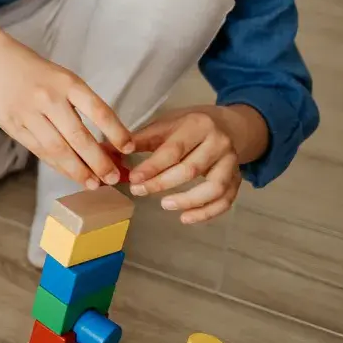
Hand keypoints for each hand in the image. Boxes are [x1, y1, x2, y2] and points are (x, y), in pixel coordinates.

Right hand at [0, 33, 132, 188]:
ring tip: (93, 183)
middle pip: (79, 137)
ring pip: (58, 150)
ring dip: (78, 171)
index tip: (129, 148)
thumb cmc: (33, 70)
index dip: (116, 132)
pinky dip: (57, 165)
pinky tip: (69, 174)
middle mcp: (49, 98)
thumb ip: (79, 104)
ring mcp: (29, 114)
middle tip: (113, 178)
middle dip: (99, 162)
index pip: (99, 110)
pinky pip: (40, 151)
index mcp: (67, 82)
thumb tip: (104, 140)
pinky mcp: (14, 126)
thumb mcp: (61, 77)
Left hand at [127, 106, 245, 222]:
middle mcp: (219, 143)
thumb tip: (104, 150)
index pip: (173, 150)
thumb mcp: (165, 124)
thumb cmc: (189, 127)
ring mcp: (231, 162)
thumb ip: (139, 140)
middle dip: (162, 184)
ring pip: (214, 188)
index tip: (133, 179)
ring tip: (164, 205)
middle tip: (139, 191)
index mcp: (198, 125)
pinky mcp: (237, 179)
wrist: (228, 126)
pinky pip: (225, 200)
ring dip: (188, 201)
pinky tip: (186, 218)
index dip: (152, 167)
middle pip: (191, 170)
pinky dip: (206, 213)